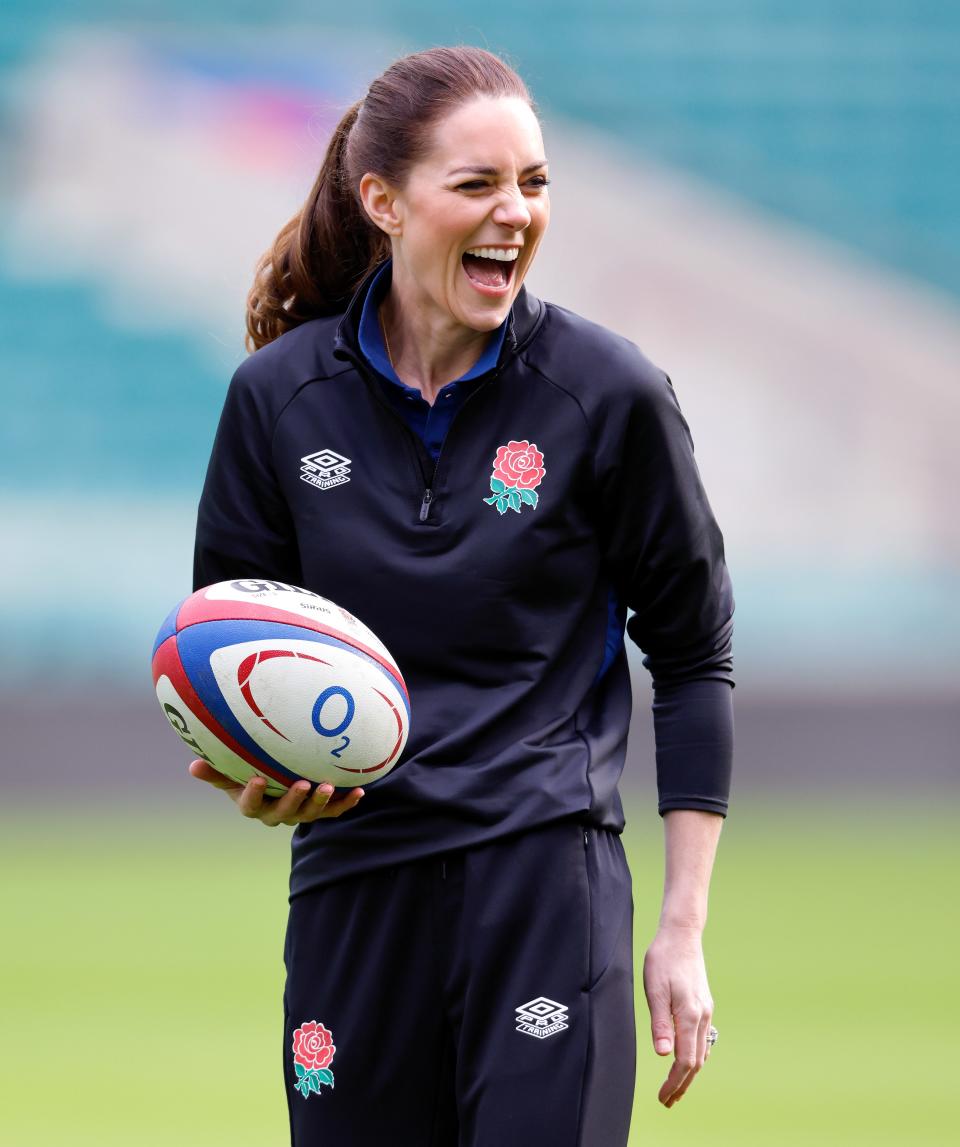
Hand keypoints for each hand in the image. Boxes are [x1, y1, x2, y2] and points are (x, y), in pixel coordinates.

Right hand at [188, 759, 363, 824]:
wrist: (278, 782)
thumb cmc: (249, 772)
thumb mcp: (230, 772)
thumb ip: (215, 771)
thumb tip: (192, 766)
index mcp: (254, 805)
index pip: (250, 805)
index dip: (253, 795)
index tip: (256, 779)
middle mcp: (278, 814)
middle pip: (285, 813)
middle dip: (294, 800)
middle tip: (302, 784)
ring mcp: (300, 813)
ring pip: (311, 814)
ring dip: (321, 802)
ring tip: (329, 787)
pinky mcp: (321, 810)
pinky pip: (334, 811)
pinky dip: (347, 804)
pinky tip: (360, 792)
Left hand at [642, 924, 714, 1107]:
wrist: (681, 934)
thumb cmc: (663, 959)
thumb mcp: (655, 989)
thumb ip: (659, 1022)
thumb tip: (662, 1054)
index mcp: (689, 1014)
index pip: (685, 1060)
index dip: (674, 1082)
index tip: (663, 1097)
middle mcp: (702, 1015)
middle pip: (696, 1061)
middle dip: (682, 1084)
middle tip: (668, 1101)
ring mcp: (706, 1010)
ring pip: (702, 1051)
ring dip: (690, 1072)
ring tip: (676, 1088)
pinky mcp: (704, 1004)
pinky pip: (703, 1038)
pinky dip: (695, 1056)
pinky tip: (687, 1060)